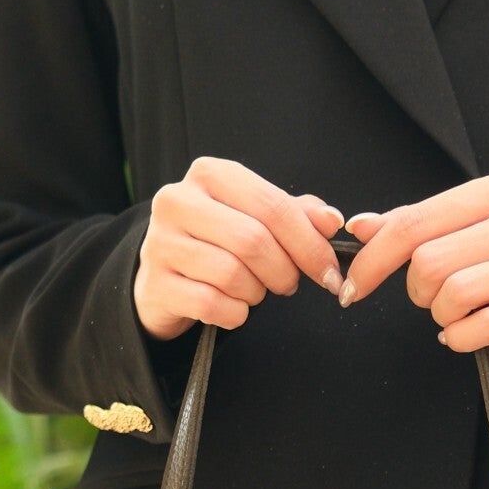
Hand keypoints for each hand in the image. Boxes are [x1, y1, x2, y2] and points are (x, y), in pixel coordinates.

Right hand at [133, 156, 345, 338]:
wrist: (165, 277)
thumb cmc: (218, 244)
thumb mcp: (256, 219)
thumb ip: (295, 215)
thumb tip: (332, 221)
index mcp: (210, 175)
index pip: (272, 206)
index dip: (310, 244)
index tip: (330, 272)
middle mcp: (178, 201)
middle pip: (253, 240)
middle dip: (284, 271)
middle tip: (289, 284)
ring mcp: (161, 242)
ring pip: (232, 274)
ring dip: (256, 293)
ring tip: (253, 290)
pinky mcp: (156, 283)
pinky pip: (212, 304)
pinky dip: (234, 313)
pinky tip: (232, 307)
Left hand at [340, 174, 488, 352]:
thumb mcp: (470, 226)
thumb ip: (416, 224)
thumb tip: (361, 225)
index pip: (413, 224)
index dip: (373, 261)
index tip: (354, 286)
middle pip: (429, 264)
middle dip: (417, 291)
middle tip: (430, 297)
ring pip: (453, 297)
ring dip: (440, 316)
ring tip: (455, 313)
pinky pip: (481, 329)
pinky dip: (460, 338)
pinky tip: (464, 333)